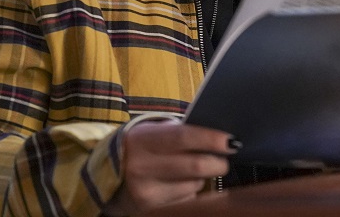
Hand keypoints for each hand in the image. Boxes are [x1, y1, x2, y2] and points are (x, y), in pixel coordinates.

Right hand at [105, 119, 236, 215]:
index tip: (230, 141)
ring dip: (203, 178)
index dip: (210, 138)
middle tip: (225, 158)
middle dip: (217, 163)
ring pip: (194, 185)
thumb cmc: (141, 146)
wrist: (109, 174)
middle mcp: (142, 166)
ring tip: (192, 169)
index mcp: (143, 139)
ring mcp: (146, 191)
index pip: (183, 137)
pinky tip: (179, 184)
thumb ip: (180, 131)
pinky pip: (186, 200)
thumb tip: (217, 136)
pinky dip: (190, 191)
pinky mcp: (151, 209)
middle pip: (195, 166)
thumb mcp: (153, 131)